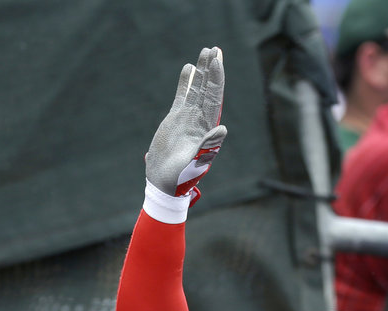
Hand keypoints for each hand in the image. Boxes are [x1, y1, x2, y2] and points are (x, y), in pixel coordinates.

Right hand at [145, 46, 226, 201]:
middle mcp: (201, 120)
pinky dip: (186, 82)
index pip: (215, 99)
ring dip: (201, 72)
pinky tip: (188, 68)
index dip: (217, 80)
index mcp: (208, 129)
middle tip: (215, 49)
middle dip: (212, 70)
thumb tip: (222, 128)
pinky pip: (182, 96)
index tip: (218, 61)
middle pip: (208, 90)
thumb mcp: (196, 163)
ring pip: (197, 89)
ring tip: (205, 51)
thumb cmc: (182, 177)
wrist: (165, 183)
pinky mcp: (176, 119)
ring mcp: (188, 118)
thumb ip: (208, 146)